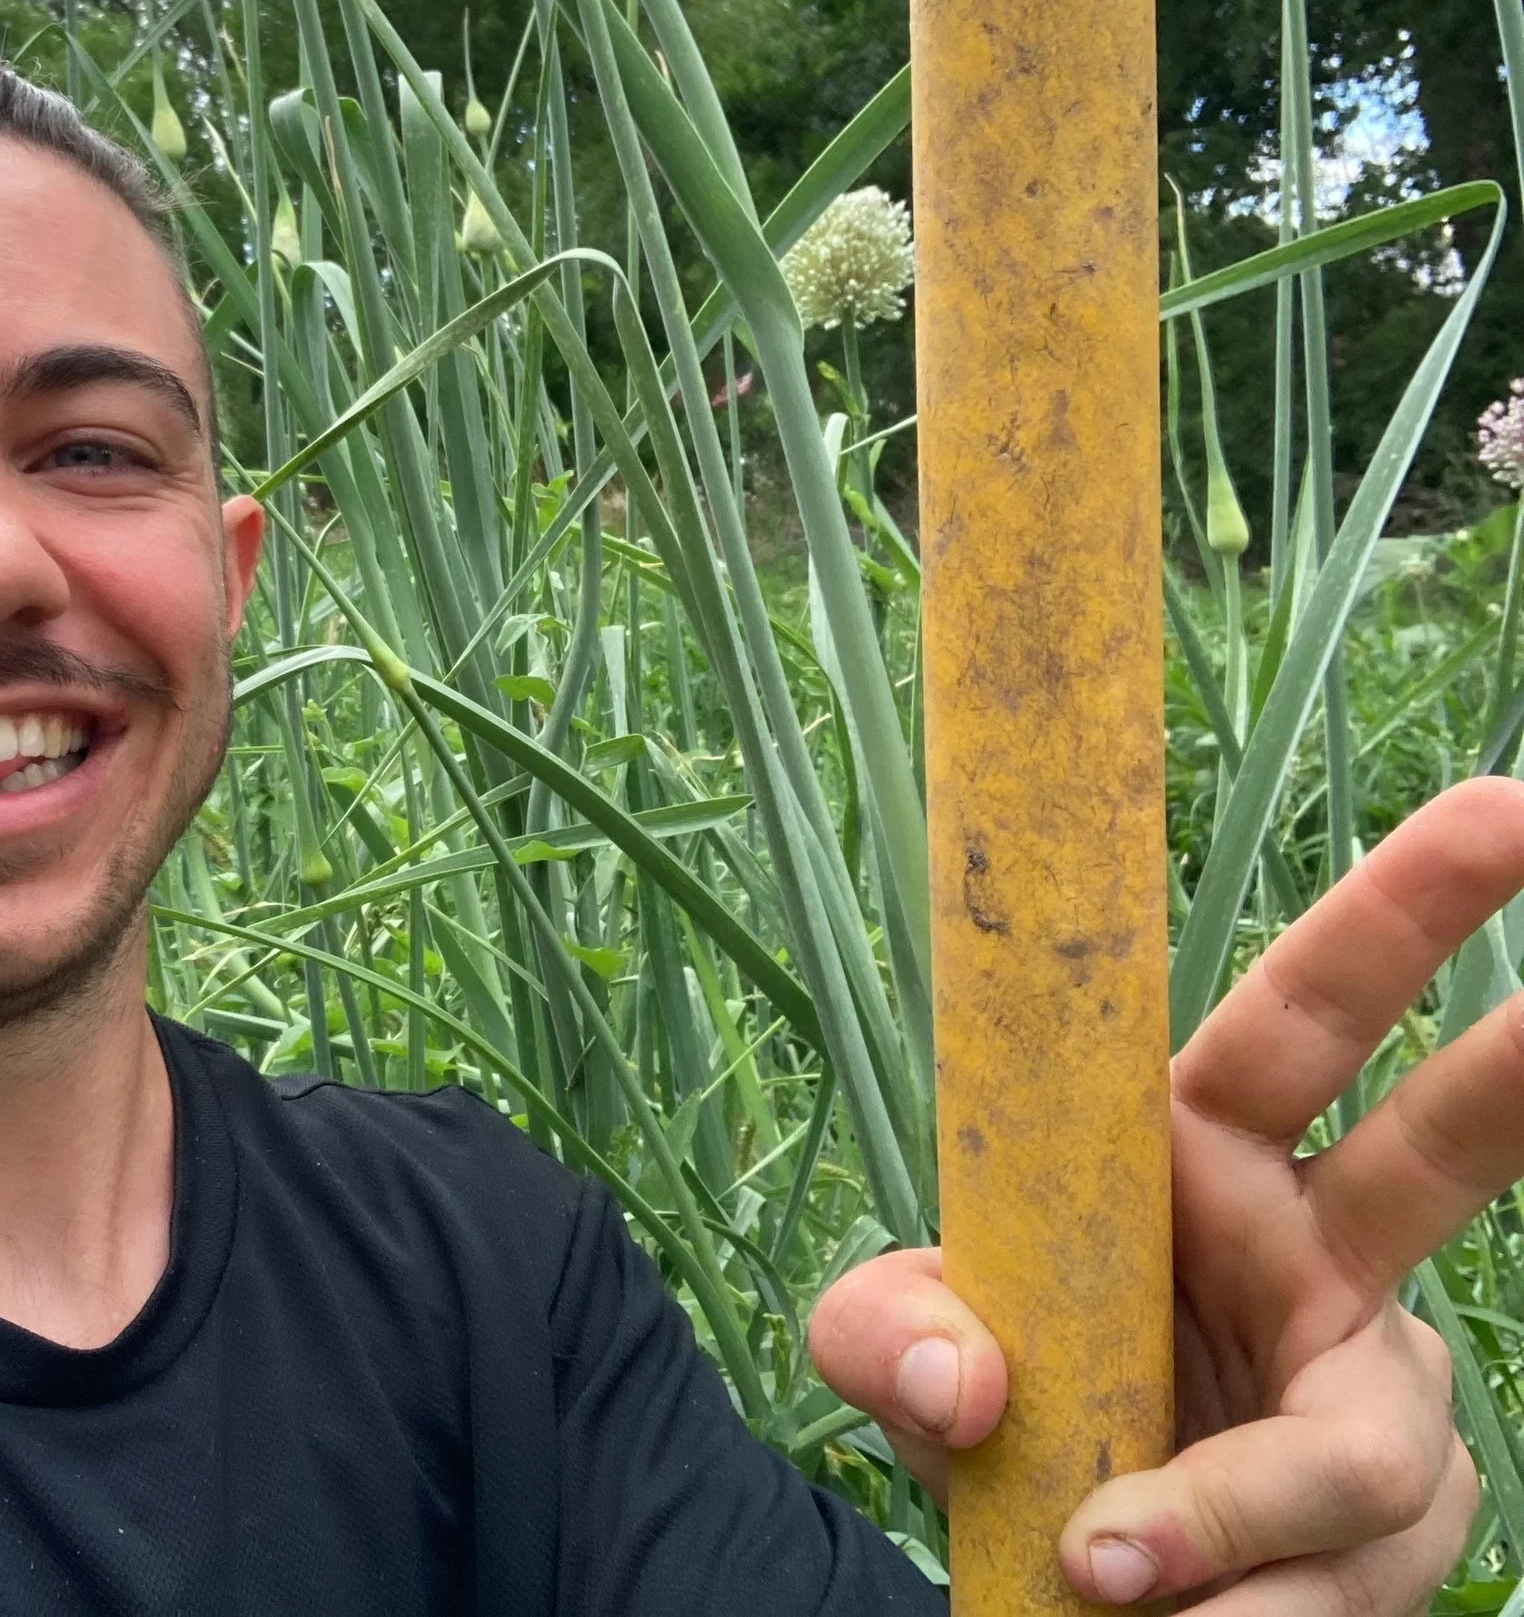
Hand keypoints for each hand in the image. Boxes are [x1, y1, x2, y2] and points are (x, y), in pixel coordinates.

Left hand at [810, 777, 1523, 1612]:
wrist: (1050, 1558)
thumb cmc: (998, 1408)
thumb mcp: (899, 1355)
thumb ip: (886, 1333)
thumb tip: (964, 1383)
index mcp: (1202, 1160)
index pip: (1303, 1022)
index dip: (1400, 912)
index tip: (1509, 809)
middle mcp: (1319, 1256)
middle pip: (1450, 1150)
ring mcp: (1371, 1396)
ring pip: (1355, 1456)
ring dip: (1240, 1524)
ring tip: (1107, 1574)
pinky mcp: (1387, 1535)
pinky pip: (1337, 1585)